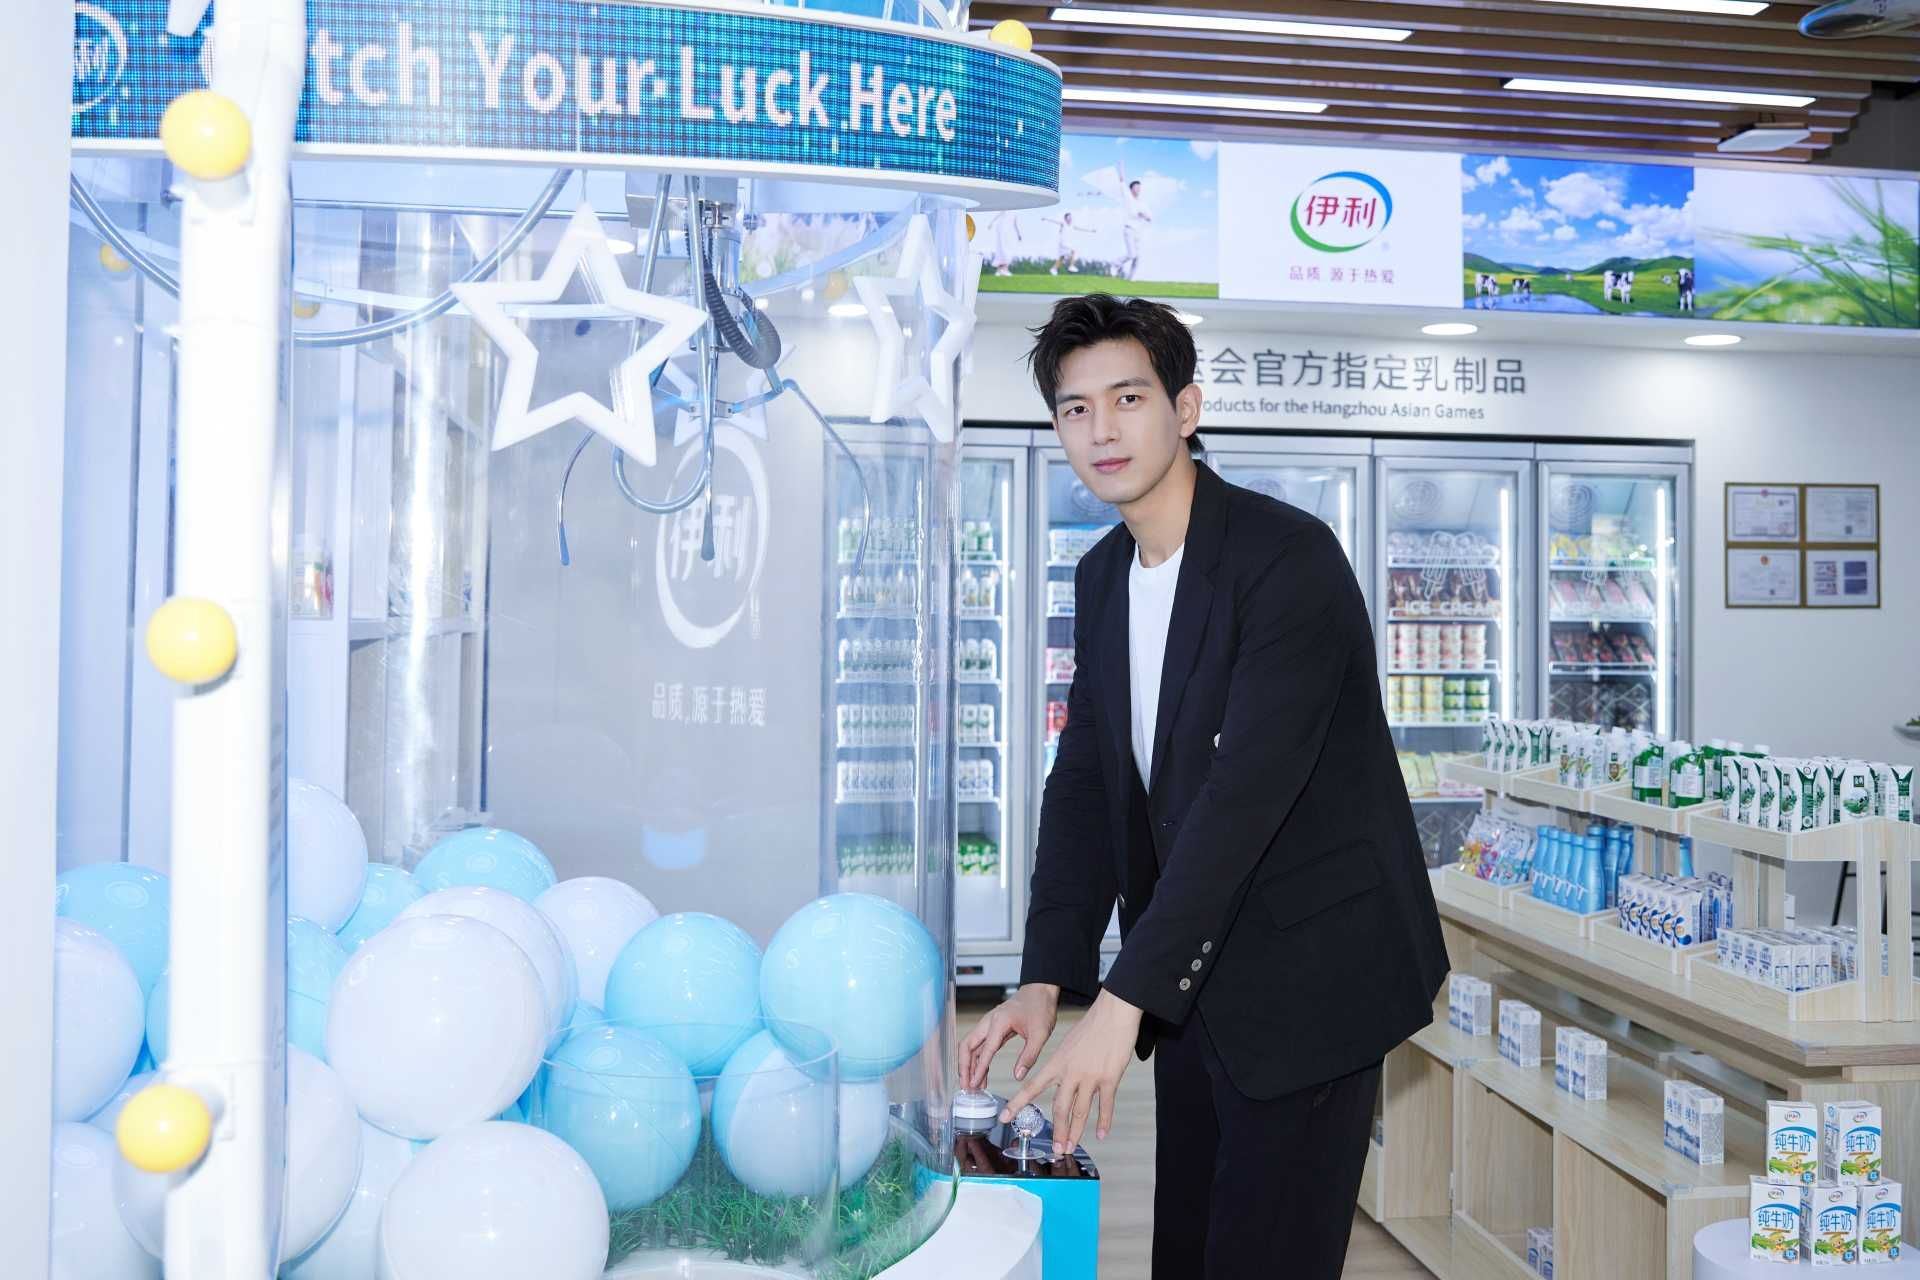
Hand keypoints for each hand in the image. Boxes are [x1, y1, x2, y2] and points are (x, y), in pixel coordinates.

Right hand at [959, 983, 1059, 1090]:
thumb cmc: (1040, 1007)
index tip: (974, 1084)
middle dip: (964, 1067)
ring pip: (972, 1046)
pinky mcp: (993, 1028)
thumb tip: (1018, 1075)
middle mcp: (989, 1022)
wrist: (1041, 990)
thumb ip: (1028, 1056)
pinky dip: (979, 1060)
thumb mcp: (1040, 1034)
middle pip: (967, 1045)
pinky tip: (982, 1074)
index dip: (978, 1069)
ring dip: (969, 1065)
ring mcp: (989, 1024)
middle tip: (966, 1086)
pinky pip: (981, 1046)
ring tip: (972, 1085)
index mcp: (999, 1022)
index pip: (985, 1049)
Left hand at [1001, 988, 1141, 1150]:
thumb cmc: (1092, 1026)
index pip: (1032, 1087)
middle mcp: (1070, 1072)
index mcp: (1056, 1063)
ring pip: (1080, 1112)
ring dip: (1076, 1133)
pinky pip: (1105, 1105)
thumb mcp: (1069, 1044)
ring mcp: (1090, 1076)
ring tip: (1071, 1147)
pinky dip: (1105, 1122)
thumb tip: (1062, 1080)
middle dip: (1057, 1132)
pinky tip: (1102, 1134)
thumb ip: (1064, 1065)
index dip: (1016, 1104)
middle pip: (1059, 1108)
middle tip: (1055, 1150)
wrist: (1113, 1013)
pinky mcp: (1109, 1078)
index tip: (1004, 1118)